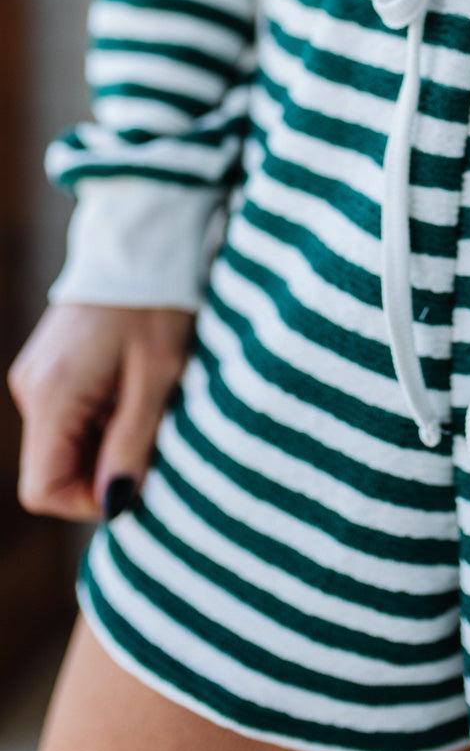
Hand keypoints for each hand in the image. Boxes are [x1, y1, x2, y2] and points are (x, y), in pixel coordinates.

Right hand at [7, 303, 194, 521]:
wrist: (142, 244)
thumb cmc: (157, 308)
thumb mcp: (158, 380)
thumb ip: (133, 444)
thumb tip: (114, 506)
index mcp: (52, 396)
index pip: (43, 490)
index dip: (90, 501)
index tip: (140, 475)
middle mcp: (31, 391)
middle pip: (54, 470)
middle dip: (105, 469)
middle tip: (154, 434)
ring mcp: (36, 380)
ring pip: (64, 447)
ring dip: (107, 443)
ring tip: (146, 403)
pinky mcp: (50, 371)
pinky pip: (70, 420)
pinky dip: (103, 421)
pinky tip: (133, 390)